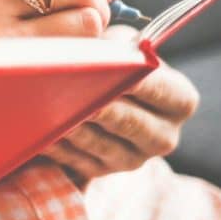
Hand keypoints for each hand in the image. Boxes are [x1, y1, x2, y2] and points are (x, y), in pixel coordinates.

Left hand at [40, 26, 200, 182]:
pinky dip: (58, 146)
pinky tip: (40, 132)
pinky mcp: (102, 172)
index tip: (115, 69)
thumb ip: (118, 47)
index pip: (161, 90)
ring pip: (101, 145)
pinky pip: (77, 161)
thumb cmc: (116, 61)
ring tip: (51, 111)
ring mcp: (134, 159)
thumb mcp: (123, 46)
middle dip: (102, 108)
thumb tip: (99, 50)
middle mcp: (164, 137)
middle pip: (132, 123)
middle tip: (76, 94)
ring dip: (75, 128)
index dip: (137, 80)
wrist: (106, 95)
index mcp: (180, 101)